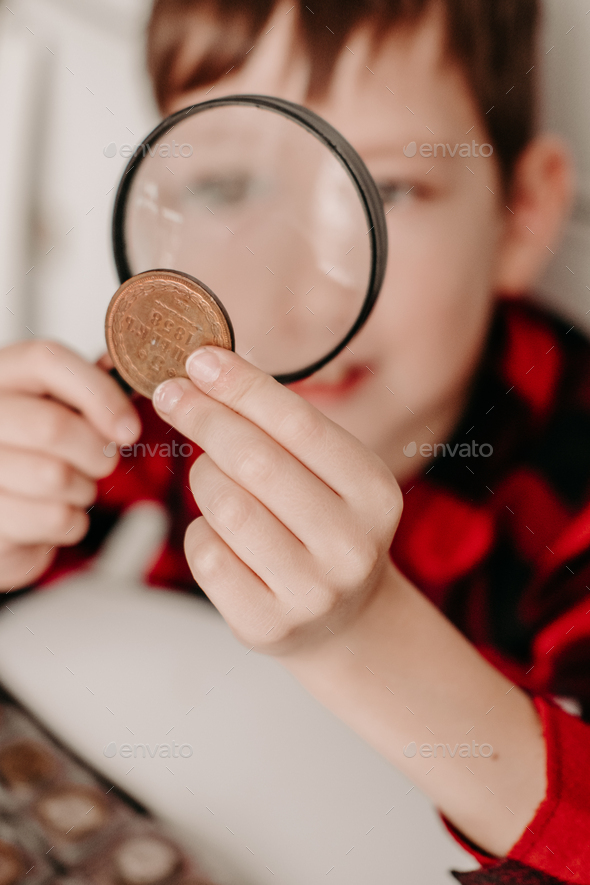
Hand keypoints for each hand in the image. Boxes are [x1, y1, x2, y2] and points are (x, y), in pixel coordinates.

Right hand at [0, 340, 140, 588]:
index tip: (128, 427)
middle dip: (96, 451)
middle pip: (53, 425)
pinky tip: (55, 512)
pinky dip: (73, 522)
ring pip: (55, 477)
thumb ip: (88, 388)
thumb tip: (132, 374)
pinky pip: (54, 518)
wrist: (4, 513)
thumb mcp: (56, 407)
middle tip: (102, 461)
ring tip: (72, 486)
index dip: (98, 391)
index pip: (46, 360)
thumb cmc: (34, 453)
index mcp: (1, 376)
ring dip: (83, 488)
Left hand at [152, 346, 401, 655]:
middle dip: (205, 417)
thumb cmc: (325, 528)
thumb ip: (285, 430)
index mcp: (375, 494)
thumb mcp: (331, 476)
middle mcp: (352, 546)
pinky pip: (205, 553)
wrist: (341, 619)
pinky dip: (200, 529)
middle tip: (172, 394)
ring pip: (224, 505)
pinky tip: (220, 532)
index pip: (300, 424)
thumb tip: (211, 370)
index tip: (200, 359)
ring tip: (215, 477)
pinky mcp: (265, 625)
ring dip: (204, 477)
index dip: (243, 386)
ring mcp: (311, 592)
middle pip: (255, 461)